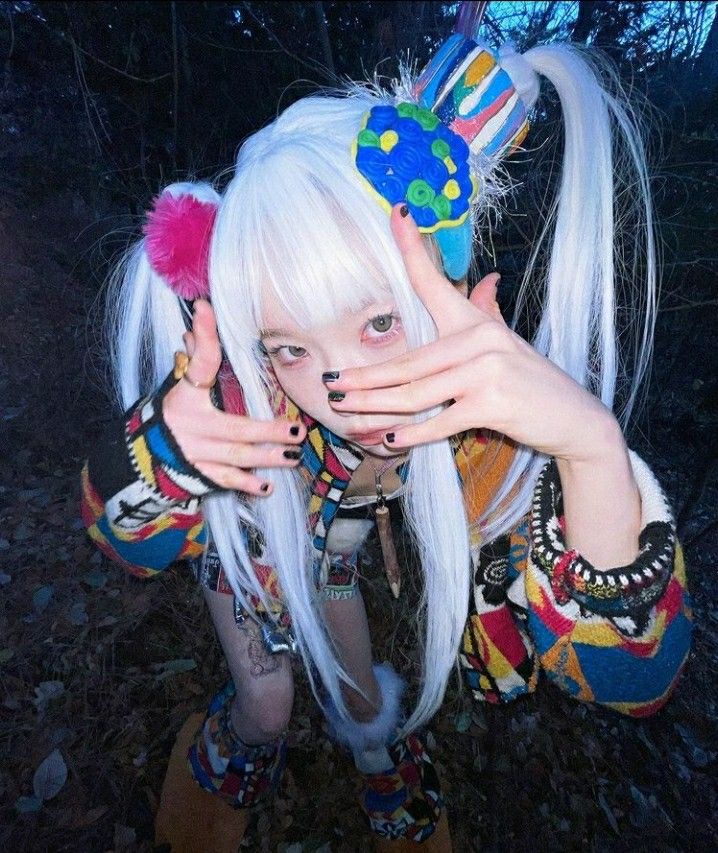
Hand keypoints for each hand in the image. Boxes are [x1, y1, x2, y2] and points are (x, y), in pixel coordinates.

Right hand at [162, 299, 305, 495]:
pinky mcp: (197, 475)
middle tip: (297, 431)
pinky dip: (245, 485)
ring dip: (267, 458)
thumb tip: (200, 318)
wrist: (138, 458)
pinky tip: (266, 486)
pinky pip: (225, 481)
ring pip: (237, 457)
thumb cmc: (169, 416)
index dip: (203, 336)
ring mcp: (194, 453)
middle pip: (235, 428)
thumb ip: (193, 358)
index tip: (206, 308)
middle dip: (268, 431)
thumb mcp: (178, 387)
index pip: (199, 364)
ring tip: (294, 456)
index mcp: (184, 396)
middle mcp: (189, 425)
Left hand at [326, 205, 617, 460]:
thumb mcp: (508, 342)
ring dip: (375, 407)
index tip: (395, 213)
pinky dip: (413, 434)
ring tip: (346, 413)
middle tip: (330, 385)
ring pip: (415, 393)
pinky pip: (440, 421)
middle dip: (364, 377)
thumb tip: (486, 280)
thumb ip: (488, 312)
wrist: (575, 418)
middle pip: (407, 362)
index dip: (413, 247)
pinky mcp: (492, 404)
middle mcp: (479, 339)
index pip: (436, 281)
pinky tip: (391, 438)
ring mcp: (486, 371)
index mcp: (475, 322)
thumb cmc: (533, 383)